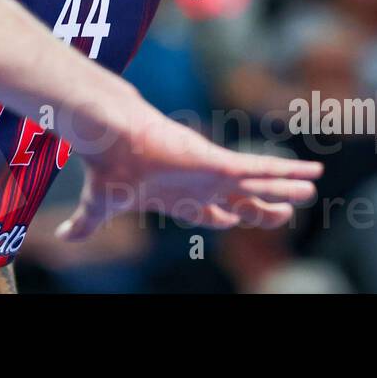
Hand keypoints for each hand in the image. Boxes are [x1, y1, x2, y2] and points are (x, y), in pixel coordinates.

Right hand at [56, 100, 321, 240]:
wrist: (111, 138)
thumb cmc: (108, 167)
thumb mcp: (100, 204)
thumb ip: (87, 223)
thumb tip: (62, 239)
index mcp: (179, 197)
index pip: (213, 213)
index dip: (231, 218)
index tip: (241, 220)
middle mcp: (202, 185)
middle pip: (243, 201)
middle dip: (265, 208)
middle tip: (286, 213)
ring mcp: (213, 174)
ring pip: (261, 185)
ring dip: (287, 188)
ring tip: (313, 189)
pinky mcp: (219, 163)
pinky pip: (262, 170)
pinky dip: (288, 172)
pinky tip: (311, 173)